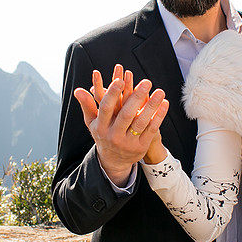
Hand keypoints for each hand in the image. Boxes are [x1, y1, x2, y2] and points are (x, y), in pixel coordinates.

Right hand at [74, 65, 168, 185]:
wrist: (113, 161)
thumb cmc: (103, 134)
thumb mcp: (92, 122)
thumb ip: (87, 105)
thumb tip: (78, 89)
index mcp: (101, 127)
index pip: (106, 108)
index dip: (112, 94)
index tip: (120, 80)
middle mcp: (114, 135)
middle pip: (126, 115)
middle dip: (136, 97)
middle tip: (146, 82)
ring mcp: (128, 142)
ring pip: (141, 122)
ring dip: (151, 106)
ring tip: (160, 91)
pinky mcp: (141, 147)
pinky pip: (151, 129)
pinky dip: (159, 116)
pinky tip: (164, 103)